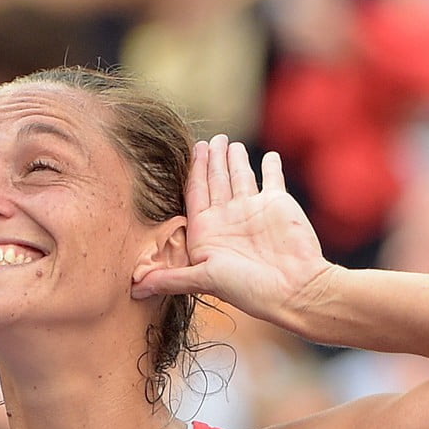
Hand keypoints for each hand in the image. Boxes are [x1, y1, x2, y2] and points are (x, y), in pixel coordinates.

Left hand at [131, 135, 332, 324]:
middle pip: (215, 181)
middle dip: (210, 160)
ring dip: (234, 160)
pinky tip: (268, 156)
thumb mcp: (203, 279)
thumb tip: (133, 287)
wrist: (295, 289)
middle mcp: (228, 219)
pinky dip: (271, 167)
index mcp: (207, 232)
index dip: (191, 172)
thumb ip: (170, 278)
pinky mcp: (277, 205)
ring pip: (240, 177)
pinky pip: (272, 180)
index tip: (189, 151)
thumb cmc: (248, 288)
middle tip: (208, 139)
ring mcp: (253, 210)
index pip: (194, 193)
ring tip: (229, 142)